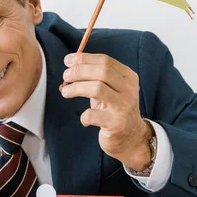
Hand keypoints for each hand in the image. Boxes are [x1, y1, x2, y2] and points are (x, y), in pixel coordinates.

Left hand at [61, 53, 153, 170]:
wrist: (131, 137)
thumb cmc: (114, 109)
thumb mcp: (109, 89)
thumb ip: (94, 76)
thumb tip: (70, 63)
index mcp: (128, 77)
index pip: (105, 60)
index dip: (84, 58)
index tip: (68, 60)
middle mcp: (128, 90)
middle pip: (102, 72)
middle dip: (79, 71)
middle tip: (66, 76)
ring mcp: (124, 107)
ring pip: (97, 89)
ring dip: (76, 88)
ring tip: (65, 92)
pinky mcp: (116, 124)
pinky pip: (93, 115)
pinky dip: (84, 116)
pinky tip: (84, 118)